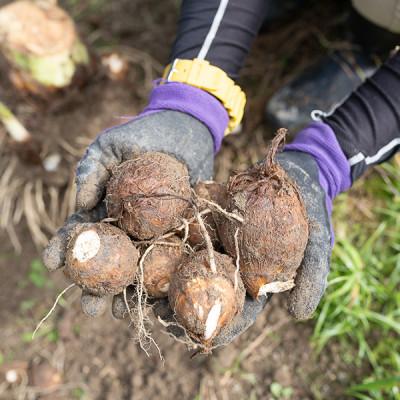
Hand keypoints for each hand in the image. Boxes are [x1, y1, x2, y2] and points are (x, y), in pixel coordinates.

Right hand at [43, 110, 214, 315]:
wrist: (185, 130)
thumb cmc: (143, 135)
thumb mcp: (110, 146)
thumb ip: (91, 170)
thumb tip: (81, 203)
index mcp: (105, 209)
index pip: (82, 233)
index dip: (65, 248)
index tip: (53, 263)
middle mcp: (128, 227)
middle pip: (109, 261)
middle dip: (96, 286)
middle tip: (90, 307)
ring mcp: (154, 232)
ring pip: (138, 268)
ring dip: (129, 293)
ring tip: (121, 315)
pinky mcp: (181, 231)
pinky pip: (173, 258)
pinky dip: (166, 280)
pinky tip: (163, 300)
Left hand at [149, 151, 329, 346]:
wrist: (294, 173)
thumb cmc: (310, 209)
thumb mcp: (318, 243)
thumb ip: (311, 277)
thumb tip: (298, 315)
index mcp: (256, 278)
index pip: (239, 312)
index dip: (222, 327)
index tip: (202, 340)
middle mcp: (232, 264)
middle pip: (207, 294)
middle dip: (184, 311)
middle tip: (161, 319)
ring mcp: (217, 242)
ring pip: (190, 267)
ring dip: (167, 282)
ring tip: (144, 294)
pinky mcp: (206, 220)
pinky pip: (186, 233)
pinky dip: (168, 243)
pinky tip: (147, 251)